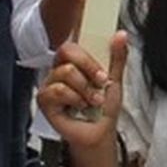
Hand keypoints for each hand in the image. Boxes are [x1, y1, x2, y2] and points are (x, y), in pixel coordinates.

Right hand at [38, 33, 128, 150]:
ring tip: (92, 100)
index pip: (73, 45)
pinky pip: (58, 90)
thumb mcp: (115, 78)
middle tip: (100, 82)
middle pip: (66, 51)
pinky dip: (75, 99)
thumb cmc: (104, 107)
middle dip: (88, 67)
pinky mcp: (45, 100)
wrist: (100, 131)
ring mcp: (50, 85)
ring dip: (85, 89)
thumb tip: (121, 35)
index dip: (87, 54)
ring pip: (65, 72)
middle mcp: (60, 71)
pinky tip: (79, 106)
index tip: (103, 70)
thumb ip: (117, 56)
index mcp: (75, 63)